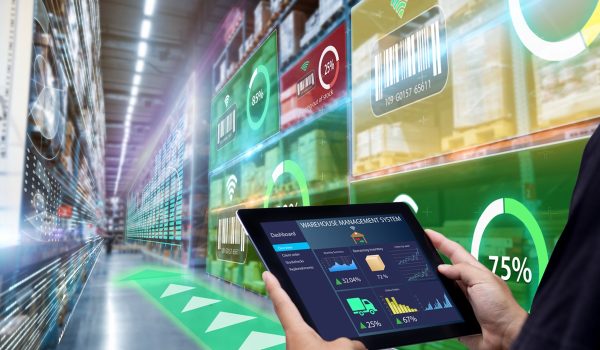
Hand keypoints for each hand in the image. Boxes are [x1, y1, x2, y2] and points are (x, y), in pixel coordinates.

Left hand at [263, 271, 365, 349]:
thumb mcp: (343, 349)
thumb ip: (351, 342)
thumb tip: (356, 345)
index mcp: (297, 333)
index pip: (283, 303)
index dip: (275, 287)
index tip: (267, 274)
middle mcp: (297, 344)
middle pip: (311, 326)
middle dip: (328, 326)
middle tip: (337, 329)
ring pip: (327, 343)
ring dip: (339, 345)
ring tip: (351, 345)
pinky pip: (330, 349)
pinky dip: (340, 349)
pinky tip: (355, 348)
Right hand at [425, 229, 527, 349]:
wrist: (504, 336)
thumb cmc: (501, 307)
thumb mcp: (483, 280)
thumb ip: (462, 270)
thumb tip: (441, 268)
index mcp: (473, 272)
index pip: (453, 252)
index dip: (440, 241)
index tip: (426, 233)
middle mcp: (464, 284)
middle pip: (443, 268)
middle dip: (429, 259)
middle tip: (415, 252)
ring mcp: (459, 300)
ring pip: (438, 287)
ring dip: (428, 284)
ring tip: (414, 276)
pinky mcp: (454, 315)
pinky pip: (438, 307)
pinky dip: (430, 304)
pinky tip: (421, 302)